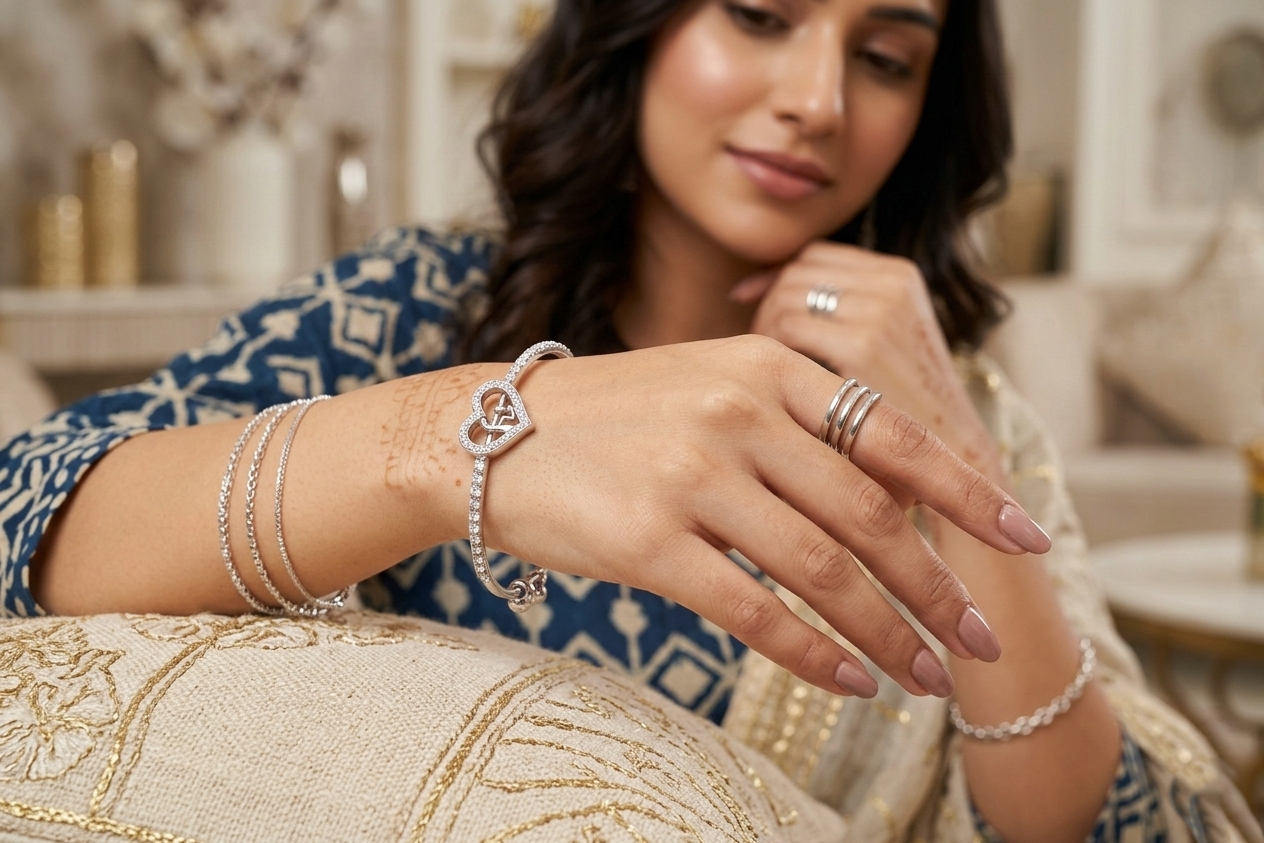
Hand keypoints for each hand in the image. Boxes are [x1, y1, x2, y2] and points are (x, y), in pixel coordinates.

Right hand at [472, 336, 1049, 699]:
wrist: (489, 435)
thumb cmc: (610, 416)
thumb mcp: (708, 382)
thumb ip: (793, 423)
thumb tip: (887, 497)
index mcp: (767, 366)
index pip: (893, 434)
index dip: (970, 492)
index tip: (1025, 538)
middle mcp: (739, 412)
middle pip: (870, 513)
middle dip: (936, 585)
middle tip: (976, 639)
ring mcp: (693, 473)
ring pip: (822, 567)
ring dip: (885, 630)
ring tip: (924, 676)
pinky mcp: (649, 539)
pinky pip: (753, 608)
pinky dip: (812, 651)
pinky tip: (848, 681)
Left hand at [733, 242, 1003, 480]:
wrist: (957, 467)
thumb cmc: (896, 417)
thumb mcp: (872, 350)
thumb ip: (822, 315)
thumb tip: (740, 290)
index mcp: (897, 275)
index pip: (812, 258)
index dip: (774, 282)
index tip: (744, 306)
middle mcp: (891, 283)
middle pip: (794, 275)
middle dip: (766, 310)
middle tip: (753, 361)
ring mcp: (879, 310)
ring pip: (785, 300)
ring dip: (763, 336)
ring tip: (766, 383)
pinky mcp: (863, 346)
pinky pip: (786, 330)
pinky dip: (770, 360)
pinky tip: (775, 395)